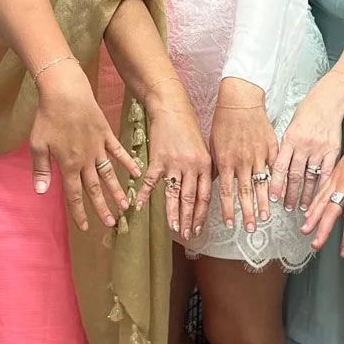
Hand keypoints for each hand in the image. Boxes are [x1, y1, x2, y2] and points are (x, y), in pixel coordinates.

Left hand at [31, 61, 139, 231]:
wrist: (66, 92)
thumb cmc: (48, 117)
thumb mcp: (38, 144)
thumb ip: (41, 169)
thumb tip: (41, 192)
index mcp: (68, 165)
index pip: (74, 195)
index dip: (79, 212)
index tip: (85, 228)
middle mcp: (86, 160)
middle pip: (95, 189)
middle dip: (102, 208)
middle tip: (111, 224)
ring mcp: (98, 147)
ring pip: (109, 174)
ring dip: (117, 191)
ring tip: (126, 206)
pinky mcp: (106, 134)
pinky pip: (118, 152)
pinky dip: (127, 163)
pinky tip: (136, 173)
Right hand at [140, 89, 211, 244]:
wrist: (171, 108)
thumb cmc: (187, 127)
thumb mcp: (203, 148)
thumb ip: (204, 169)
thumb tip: (204, 190)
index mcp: (205, 165)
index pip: (205, 196)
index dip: (202, 215)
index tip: (199, 229)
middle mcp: (191, 166)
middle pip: (190, 199)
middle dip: (189, 220)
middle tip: (187, 235)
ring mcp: (174, 163)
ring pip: (174, 194)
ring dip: (173, 214)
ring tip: (173, 229)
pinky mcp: (158, 158)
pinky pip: (150, 181)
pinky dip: (143, 195)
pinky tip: (138, 207)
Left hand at [209, 81, 278, 235]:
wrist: (240, 100)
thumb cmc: (223, 121)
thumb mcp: (214, 145)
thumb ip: (217, 166)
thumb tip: (215, 184)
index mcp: (225, 161)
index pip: (226, 192)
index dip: (228, 211)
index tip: (230, 225)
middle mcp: (242, 161)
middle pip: (245, 193)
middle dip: (248, 214)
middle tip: (251, 229)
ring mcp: (258, 155)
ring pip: (262, 184)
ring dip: (263, 204)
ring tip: (266, 218)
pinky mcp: (271, 147)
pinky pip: (275, 169)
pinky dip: (277, 183)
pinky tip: (279, 194)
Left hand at [270, 85, 343, 214]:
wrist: (328, 100)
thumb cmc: (307, 112)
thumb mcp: (289, 127)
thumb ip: (285, 148)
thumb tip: (276, 168)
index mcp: (290, 139)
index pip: (279, 167)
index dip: (275, 184)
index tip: (273, 197)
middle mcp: (304, 145)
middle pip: (295, 176)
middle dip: (290, 195)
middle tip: (287, 208)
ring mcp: (319, 148)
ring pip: (310, 177)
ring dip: (305, 195)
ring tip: (302, 207)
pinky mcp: (333, 150)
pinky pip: (326, 172)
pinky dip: (322, 186)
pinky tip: (319, 196)